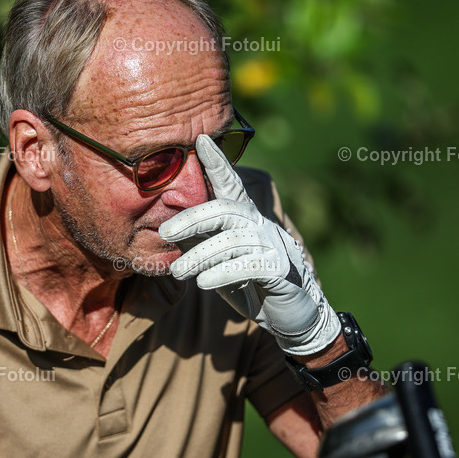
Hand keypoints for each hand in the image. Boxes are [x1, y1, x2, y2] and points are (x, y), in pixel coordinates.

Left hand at [159, 134, 340, 355]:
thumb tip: (167, 228)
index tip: (200, 140)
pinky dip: (223, 273)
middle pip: (226, 209)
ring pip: (233, 241)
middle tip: (164, 232)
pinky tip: (203, 282)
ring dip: (200, 255)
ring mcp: (274, 246)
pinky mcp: (282, 271)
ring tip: (178, 271)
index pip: (230, 186)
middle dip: (193, 218)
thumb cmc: (251, 284)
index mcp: (246, 220)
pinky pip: (250, 266)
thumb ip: (201, 243)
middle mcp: (261, 226)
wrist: (294, 317)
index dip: (217, 163)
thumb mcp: (220, 262)